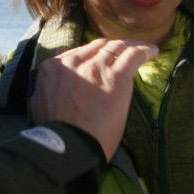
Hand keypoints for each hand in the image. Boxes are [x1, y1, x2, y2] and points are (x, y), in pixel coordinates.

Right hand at [30, 38, 157, 159]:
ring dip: (131, 47)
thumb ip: (49, 86)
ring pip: (117, 47)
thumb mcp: (40, 102)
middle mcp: (74, 62)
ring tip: (142, 49)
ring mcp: (95, 67)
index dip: (92, 54)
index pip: (78, 53)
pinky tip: (153, 52)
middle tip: (124, 52)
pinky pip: (133, 55)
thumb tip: (57, 78)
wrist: (68, 146)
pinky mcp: (116, 77)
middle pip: (98, 47)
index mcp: (53, 67)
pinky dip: (145, 51)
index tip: (101, 59)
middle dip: (112, 48)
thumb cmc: (55, 133)